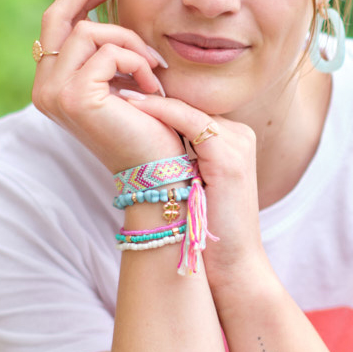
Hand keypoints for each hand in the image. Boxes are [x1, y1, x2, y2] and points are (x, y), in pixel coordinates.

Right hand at [31, 0, 184, 171]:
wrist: (158, 167)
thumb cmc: (147, 123)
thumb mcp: (123, 78)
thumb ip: (107, 50)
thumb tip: (108, 3)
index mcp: (53, 82)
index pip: (59, 24)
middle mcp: (44, 87)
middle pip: (59, 16)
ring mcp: (54, 93)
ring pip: (92, 32)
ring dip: (132, 44)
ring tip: (155, 69)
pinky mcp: (74, 97)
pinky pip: (110, 52)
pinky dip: (138, 63)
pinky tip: (154, 87)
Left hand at [117, 92, 269, 286]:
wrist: (234, 268)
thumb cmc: (207, 231)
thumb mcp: (194, 184)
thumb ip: (180, 157)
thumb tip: (142, 141)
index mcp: (233, 140)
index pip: (189, 110)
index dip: (155, 102)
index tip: (120, 93)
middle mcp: (240, 135)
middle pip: (188, 105)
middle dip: (150, 96)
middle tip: (113, 83)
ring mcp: (238, 144)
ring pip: (187, 108)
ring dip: (149, 99)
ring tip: (116, 90)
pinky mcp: (229, 157)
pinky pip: (189, 122)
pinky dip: (159, 111)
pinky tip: (130, 105)